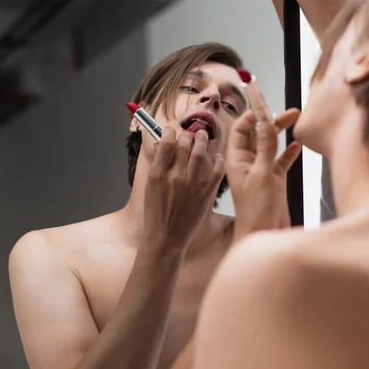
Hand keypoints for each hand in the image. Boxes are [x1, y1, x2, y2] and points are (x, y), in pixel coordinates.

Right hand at [143, 128, 224, 252]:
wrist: (166, 238)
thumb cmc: (155, 214)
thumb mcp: (150, 188)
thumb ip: (157, 166)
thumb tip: (162, 145)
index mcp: (158, 174)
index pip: (167, 142)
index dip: (170, 132)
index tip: (171, 130)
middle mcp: (175, 177)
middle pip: (184, 144)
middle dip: (187, 134)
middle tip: (189, 133)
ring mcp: (192, 185)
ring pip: (200, 153)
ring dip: (202, 140)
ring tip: (202, 135)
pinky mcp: (205, 194)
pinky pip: (216, 171)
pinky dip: (218, 161)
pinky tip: (217, 156)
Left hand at [226, 108, 301, 240]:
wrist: (263, 235)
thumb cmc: (256, 209)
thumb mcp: (262, 173)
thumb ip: (265, 147)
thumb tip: (266, 122)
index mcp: (237, 159)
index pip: (240, 129)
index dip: (252, 116)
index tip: (267, 106)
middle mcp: (248, 163)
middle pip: (258, 135)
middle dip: (272, 121)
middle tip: (291, 112)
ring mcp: (261, 171)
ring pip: (271, 146)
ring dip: (282, 134)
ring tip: (297, 121)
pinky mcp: (274, 181)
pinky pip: (281, 161)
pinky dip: (289, 152)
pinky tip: (298, 145)